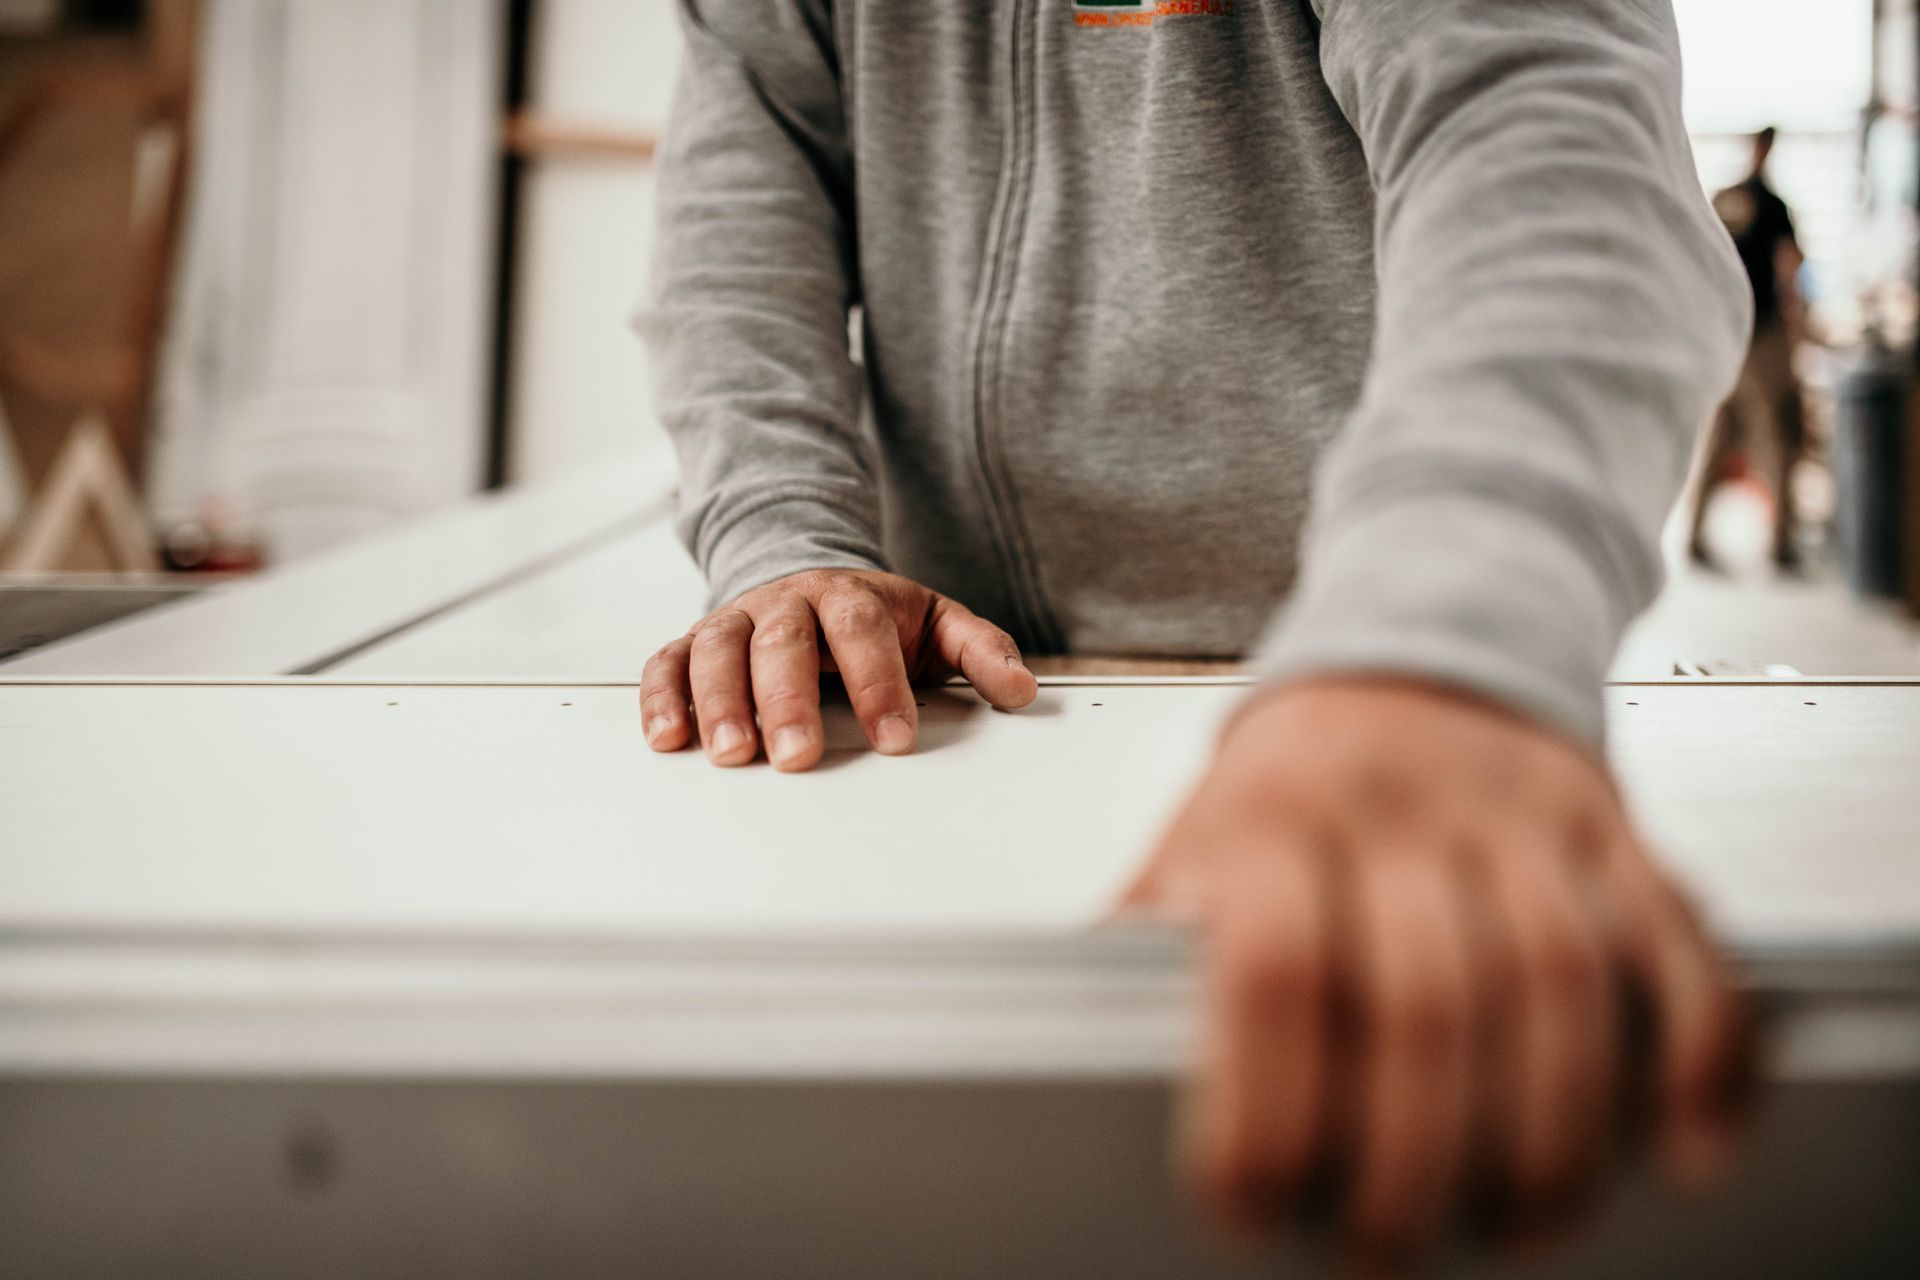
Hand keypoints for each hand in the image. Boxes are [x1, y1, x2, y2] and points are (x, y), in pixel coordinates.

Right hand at [641, 568, 1037, 769]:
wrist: (810, 582)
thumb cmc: (875, 620)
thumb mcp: (935, 625)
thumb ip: (979, 651)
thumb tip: (1022, 689)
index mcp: (849, 595)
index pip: (861, 632)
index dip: (878, 683)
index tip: (896, 738)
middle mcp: (785, 603)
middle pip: (783, 641)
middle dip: (787, 699)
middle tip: (797, 755)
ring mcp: (736, 622)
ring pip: (718, 651)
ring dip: (720, 703)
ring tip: (731, 754)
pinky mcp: (696, 644)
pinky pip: (668, 664)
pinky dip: (663, 698)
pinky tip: (669, 739)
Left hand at [1120, 676, 1750, 1265]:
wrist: (1416, 654)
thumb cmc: (1294, 784)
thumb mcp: (1194, 841)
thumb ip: (1151, 944)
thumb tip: (1054, 1052)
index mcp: (1271, 819)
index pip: (1273, 967)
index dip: (1268, 1104)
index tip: (1251, 1202)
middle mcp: (1402, 812)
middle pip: (1427, 999)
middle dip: (1410, 1155)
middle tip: (1385, 1246)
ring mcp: (1521, 820)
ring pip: (1560, 984)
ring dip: (1548, 1133)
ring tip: (1514, 1226)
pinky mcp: (1615, 835)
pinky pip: (1677, 944)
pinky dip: (1693, 1056)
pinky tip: (1674, 1148)